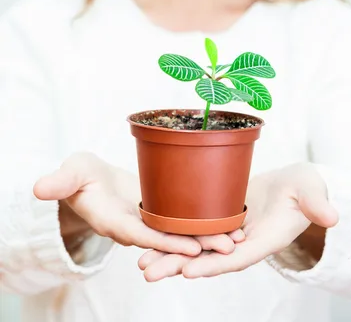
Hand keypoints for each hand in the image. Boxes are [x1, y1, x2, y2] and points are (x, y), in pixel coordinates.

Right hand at [34, 152, 243, 255]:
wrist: (90, 180)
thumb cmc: (79, 175)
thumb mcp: (71, 173)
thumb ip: (61, 181)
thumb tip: (39, 188)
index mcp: (116, 221)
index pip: (142, 235)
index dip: (165, 242)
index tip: (190, 248)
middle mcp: (137, 227)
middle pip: (169, 240)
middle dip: (198, 245)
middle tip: (230, 248)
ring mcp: (150, 221)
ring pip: (180, 231)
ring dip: (207, 236)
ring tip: (238, 237)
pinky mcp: (159, 211)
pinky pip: (182, 219)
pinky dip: (202, 221)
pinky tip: (227, 218)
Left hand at [138, 163, 338, 279]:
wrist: (292, 185)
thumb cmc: (304, 187)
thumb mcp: (311, 190)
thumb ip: (317, 203)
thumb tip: (332, 217)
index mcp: (265, 239)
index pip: (238, 257)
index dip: (214, 265)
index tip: (190, 273)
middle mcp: (243, 241)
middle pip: (209, 258)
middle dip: (178, 265)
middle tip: (148, 272)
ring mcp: (230, 232)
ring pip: (197, 247)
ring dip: (170, 254)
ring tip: (141, 262)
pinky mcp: (220, 218)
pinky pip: (196, 229)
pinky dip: (175, 234)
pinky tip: (152, 235)